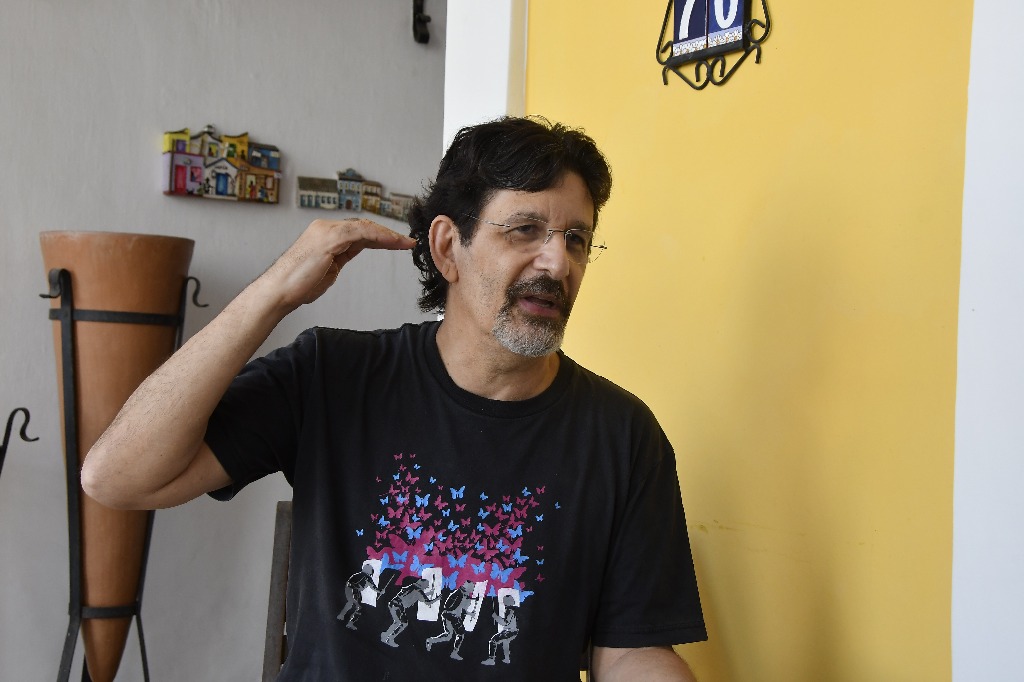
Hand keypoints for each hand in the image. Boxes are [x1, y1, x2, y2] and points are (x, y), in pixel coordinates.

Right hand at [261, 218, 415, 310]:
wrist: (280, 290)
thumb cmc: (300, 284)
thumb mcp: (328, 267)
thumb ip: (341, 255)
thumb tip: (355, 250)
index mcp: (325, 234)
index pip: (359, 230)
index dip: (380, 236)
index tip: (398, 243)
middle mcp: (325, 228)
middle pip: (364, 226)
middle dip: (388, 234)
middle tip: (408, 242)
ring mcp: (326, 231)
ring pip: (364, 227)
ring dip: (387, 234)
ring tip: (405, 243)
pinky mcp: (328, 239)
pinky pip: (359, 232)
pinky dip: (378, 236)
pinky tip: (391, 242)